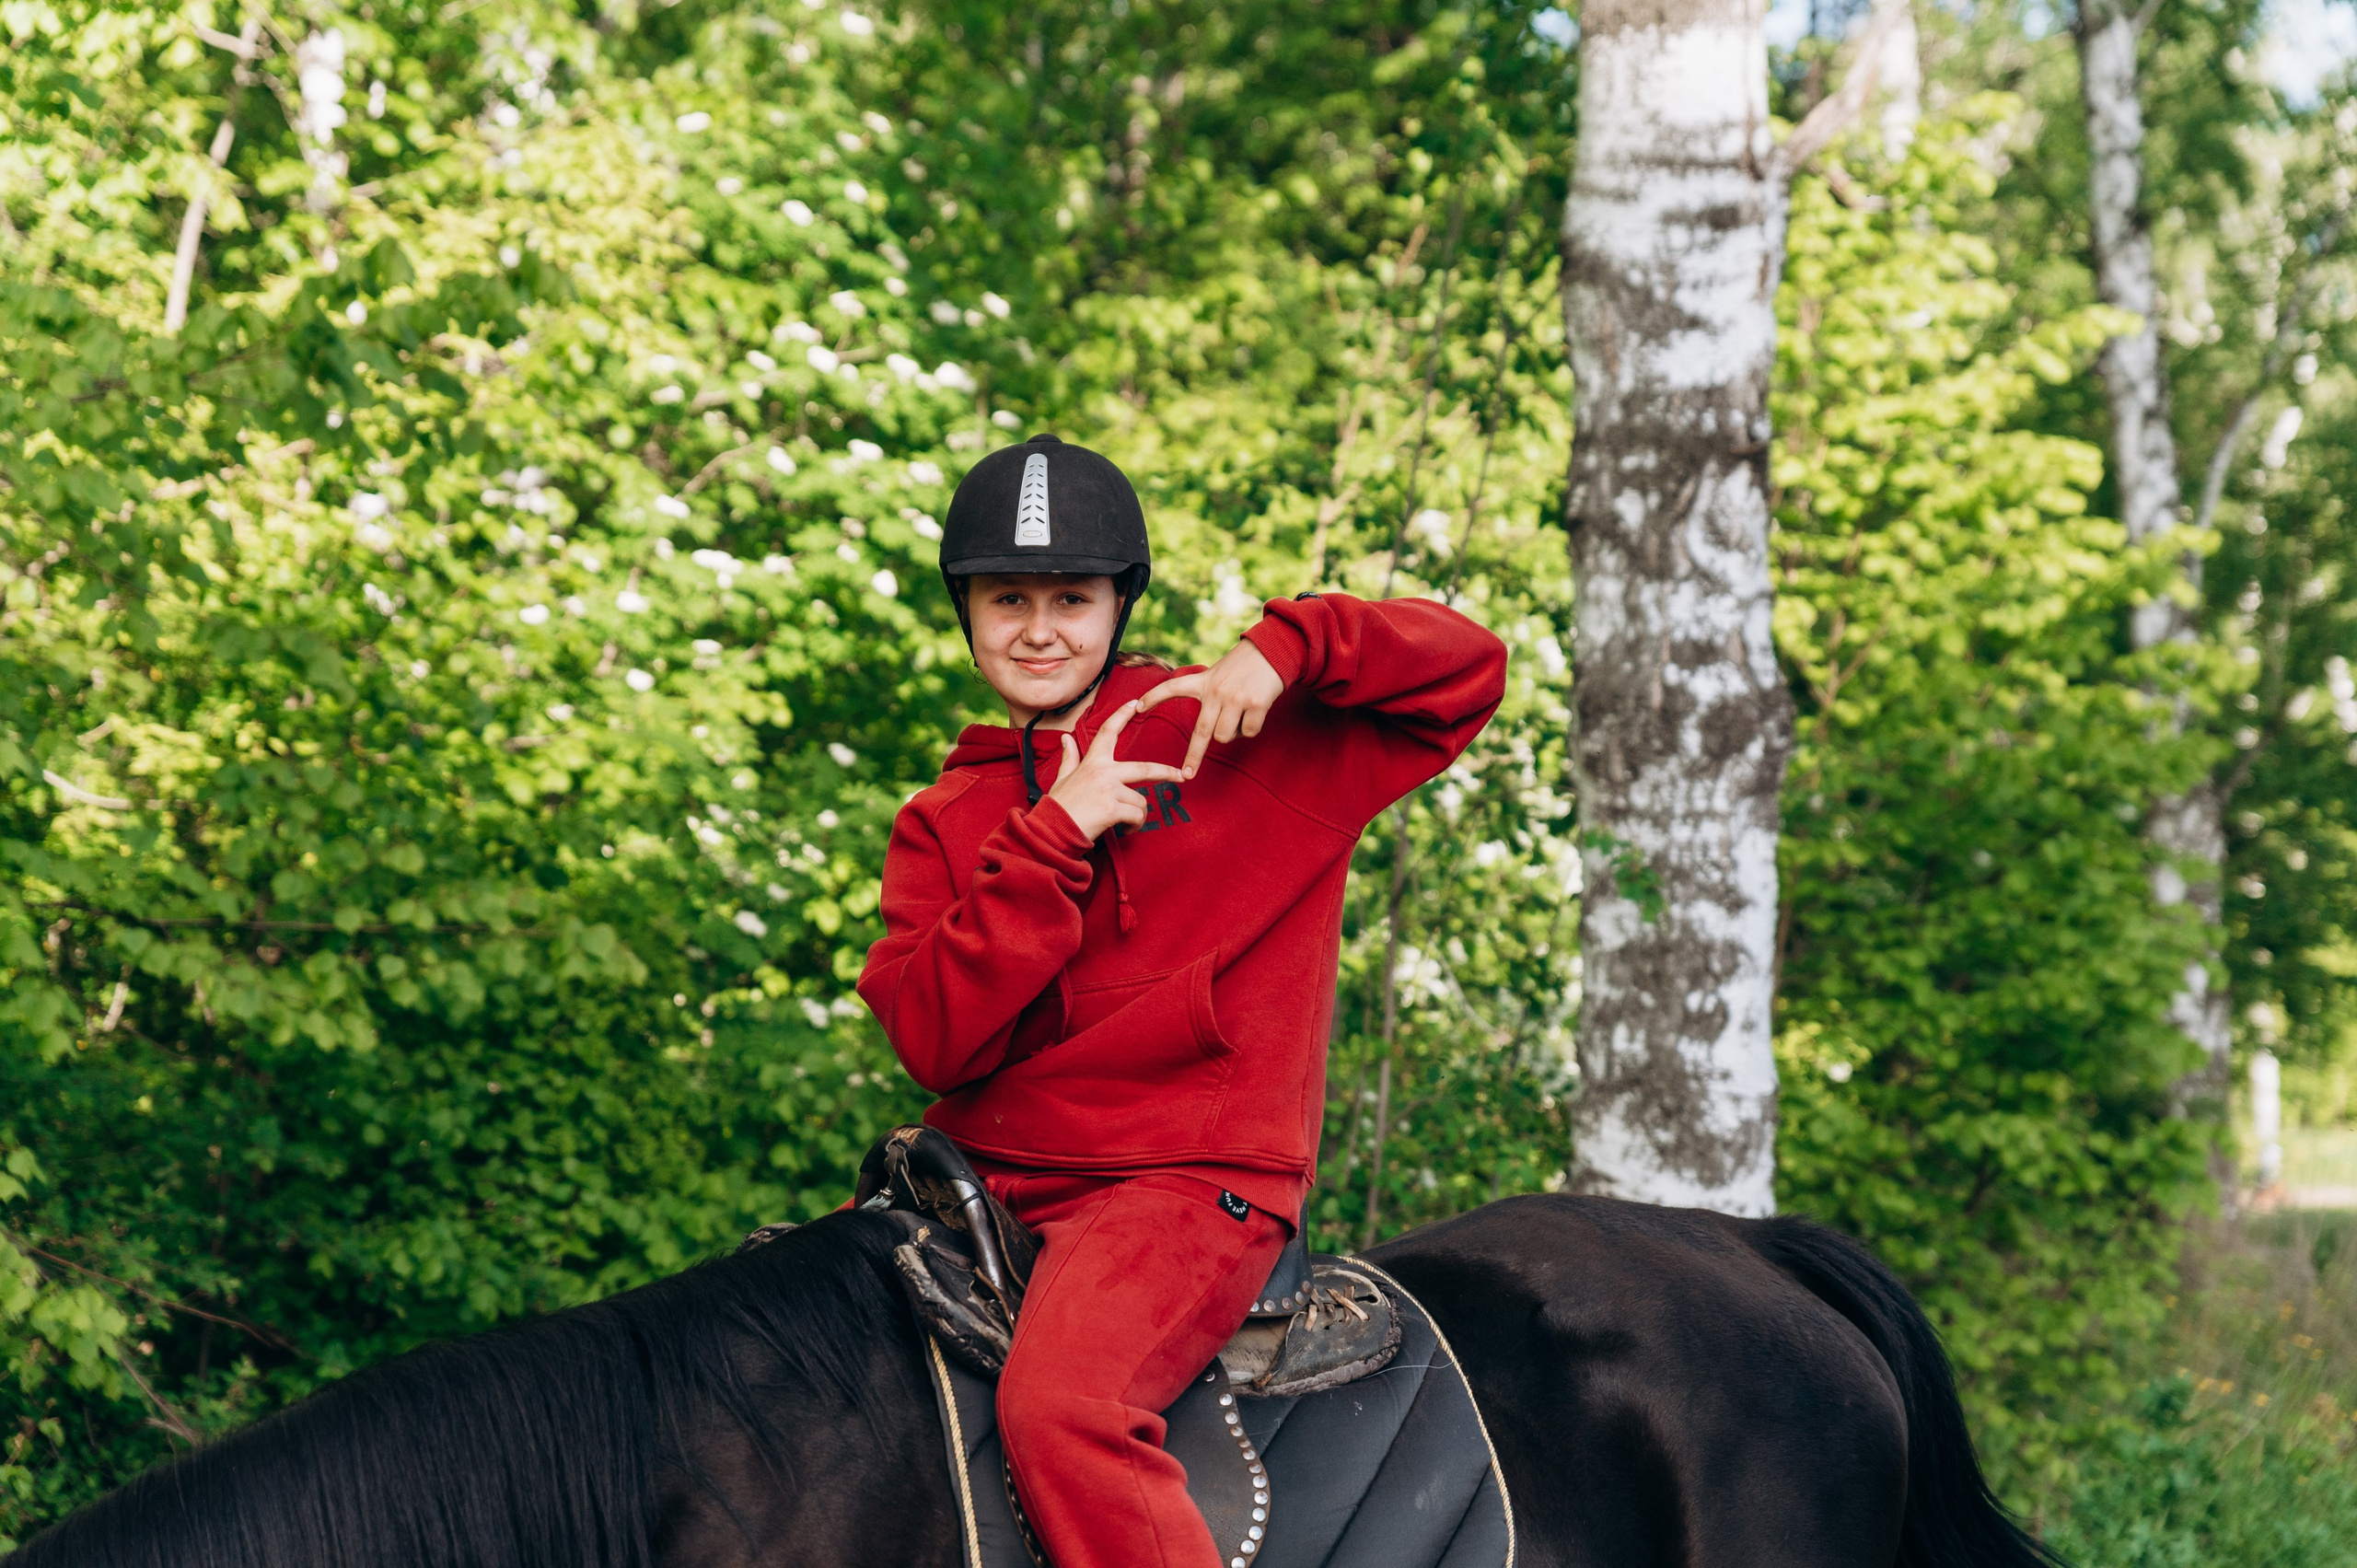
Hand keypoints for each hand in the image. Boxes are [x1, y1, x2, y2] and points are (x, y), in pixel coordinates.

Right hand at [1044, 700, 1186, 840]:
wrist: (1051, 831)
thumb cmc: (1059, 807)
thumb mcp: (1062, 779)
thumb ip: (1069, 759)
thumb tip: (1066, 738)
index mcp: (1092, 763)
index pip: (1108, 732)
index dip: (1121, 715)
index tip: (1135, 703)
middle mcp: (1103, 772)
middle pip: (1145, 768)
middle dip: (1166, 772)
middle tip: (1180, 776)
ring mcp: (1108, 790)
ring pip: (1141, 800)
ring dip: (1138, 815)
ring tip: (1125, 823)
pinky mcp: (1112, 808)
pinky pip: (1136, 816)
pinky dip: (1134, 826)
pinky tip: (1124, 830)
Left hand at [1138, 637, 1284, 779]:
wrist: (1272, 651)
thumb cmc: (1244, 665)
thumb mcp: (1220, 672)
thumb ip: (1210, 694)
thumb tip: (1211, 731)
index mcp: (1203, 681)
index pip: (1173, 687)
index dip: (1154, 696)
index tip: (1137, 707)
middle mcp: (1216, 691)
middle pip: (1201, 732)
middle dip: (1193, 757)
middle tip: (1188, 774)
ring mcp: (1235, 698)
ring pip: (1225, 736)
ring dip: (1231, 734)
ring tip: (1240, 715)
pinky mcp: (1255, 704)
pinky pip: (1247, 732)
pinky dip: (1250, 728)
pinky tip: (1255, 711)